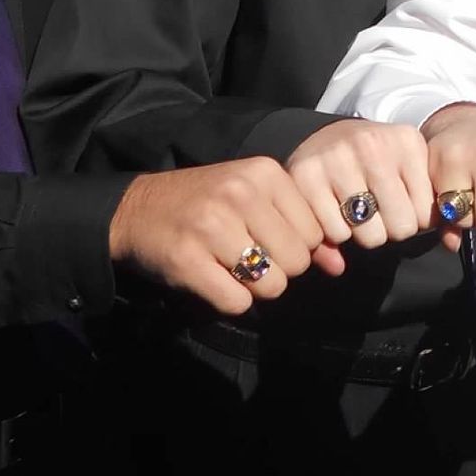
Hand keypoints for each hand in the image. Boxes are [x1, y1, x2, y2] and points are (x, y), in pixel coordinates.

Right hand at [108, 157, 325, 315]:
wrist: (136, 210)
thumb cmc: (206, 204)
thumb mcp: (255, 201)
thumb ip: (301, 229)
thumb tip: (339, 266)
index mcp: (263, 173)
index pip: (314, 232)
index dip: (295, 246)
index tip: (266, 240)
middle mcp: (241, 194)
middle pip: (296, 261)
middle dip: (278, 270)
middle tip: (248, 258)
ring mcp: (212, 226)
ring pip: (272, 285)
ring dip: (255, 288)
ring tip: (230, 267)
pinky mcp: (187, 259)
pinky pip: (238, 302)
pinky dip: (229, 300)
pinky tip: (212, 279)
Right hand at [285, 119, 434, 250]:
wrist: (327, 137)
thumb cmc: (378, 162)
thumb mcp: (410, 170)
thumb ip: (437, 208)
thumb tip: (451, 244)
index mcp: (407, 141)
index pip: (428, 213)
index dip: (415, 219)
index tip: (402, 206)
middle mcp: (374, 144)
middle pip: (401, 227)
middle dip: (391, 229)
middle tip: (378, 214)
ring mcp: (338, 158)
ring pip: (370, 235)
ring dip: (364, 234)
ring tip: (358, 213)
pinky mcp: (307, 175)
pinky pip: (337, 234)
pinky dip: (337, 235)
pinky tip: (335, 213)